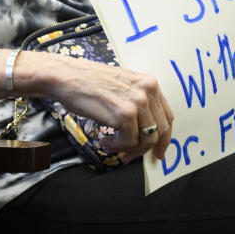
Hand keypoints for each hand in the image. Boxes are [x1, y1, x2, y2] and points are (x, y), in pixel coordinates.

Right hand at [50, 55, 173, 163]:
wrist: (67, 76)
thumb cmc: (88, 82)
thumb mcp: (122, 86)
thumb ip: (137, 102)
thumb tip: (143, 128)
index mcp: (150, 83)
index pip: (167, 116)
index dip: (164, 137)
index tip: (157, 150)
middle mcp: (148, 90)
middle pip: (160, 130)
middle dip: (146, 149)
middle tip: (131, 157)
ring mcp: (138, 102)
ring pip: (147, 139)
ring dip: (129, 149)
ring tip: (112, 145)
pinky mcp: (125, 113)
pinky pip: (129, 142)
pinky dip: (116, 147)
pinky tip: (104, 140)